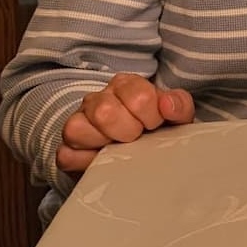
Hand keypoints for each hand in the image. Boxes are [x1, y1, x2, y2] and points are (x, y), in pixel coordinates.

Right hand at [55, 73, 195, 175]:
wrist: (142, 155)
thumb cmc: (158, 130)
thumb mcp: (176, 116)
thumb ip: (179, 105)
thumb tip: (167, 105)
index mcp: (125, 84)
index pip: (139, 96)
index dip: (152, 116)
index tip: (155, 125)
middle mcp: (98, 99)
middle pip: (105, 111)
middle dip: (128, 131)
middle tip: (137, 138)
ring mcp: (78, 122)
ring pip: (76, 129)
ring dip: (104, 144)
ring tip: (119, 149)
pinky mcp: (67, 148)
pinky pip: (66, 155)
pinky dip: (85, 162)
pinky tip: (102, 160)